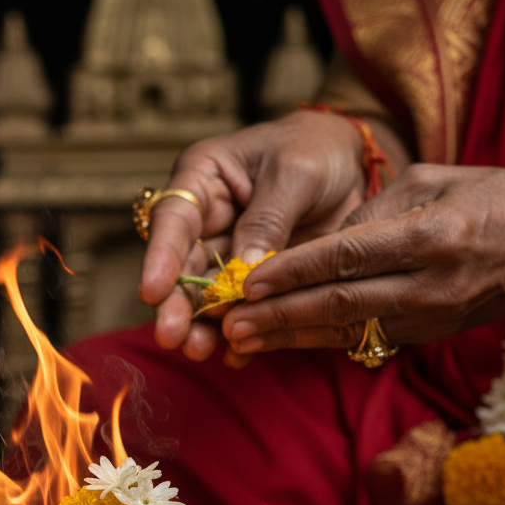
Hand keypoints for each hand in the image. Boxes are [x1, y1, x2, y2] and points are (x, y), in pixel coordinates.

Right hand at [138, 110, 398, 361]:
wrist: (353, 166)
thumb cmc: (317, 149)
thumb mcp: (297, 171)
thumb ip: (268, 217)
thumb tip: (242, 271)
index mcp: (204, 179)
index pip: (173, 219)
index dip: (160, 258)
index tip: (151, 292)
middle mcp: (206, 221)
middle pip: (182, 268)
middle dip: (176, 305)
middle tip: (172, 336)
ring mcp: (227, 256)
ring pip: (206, 298)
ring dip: (202, 327)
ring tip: (202, 350)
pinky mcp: (253, 284)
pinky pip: (241, 313)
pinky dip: (241, 335)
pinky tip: (239, 355)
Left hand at [222, 165, 504, 356]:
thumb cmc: (491, 200)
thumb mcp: (434, 181)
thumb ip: (371, 211)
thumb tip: (315, 245)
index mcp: (430, 235)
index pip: (346, 257)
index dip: (292, 272)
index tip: (247, 281)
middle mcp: (428, 284)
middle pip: (338, 303)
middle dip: (278, 316)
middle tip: (229, 323)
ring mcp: (428, 316)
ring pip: (345, 331)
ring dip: (288, 338)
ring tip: (241, 340)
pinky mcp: (425, 335)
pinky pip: (361, 340)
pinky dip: (318, 342)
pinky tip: (281, 342)